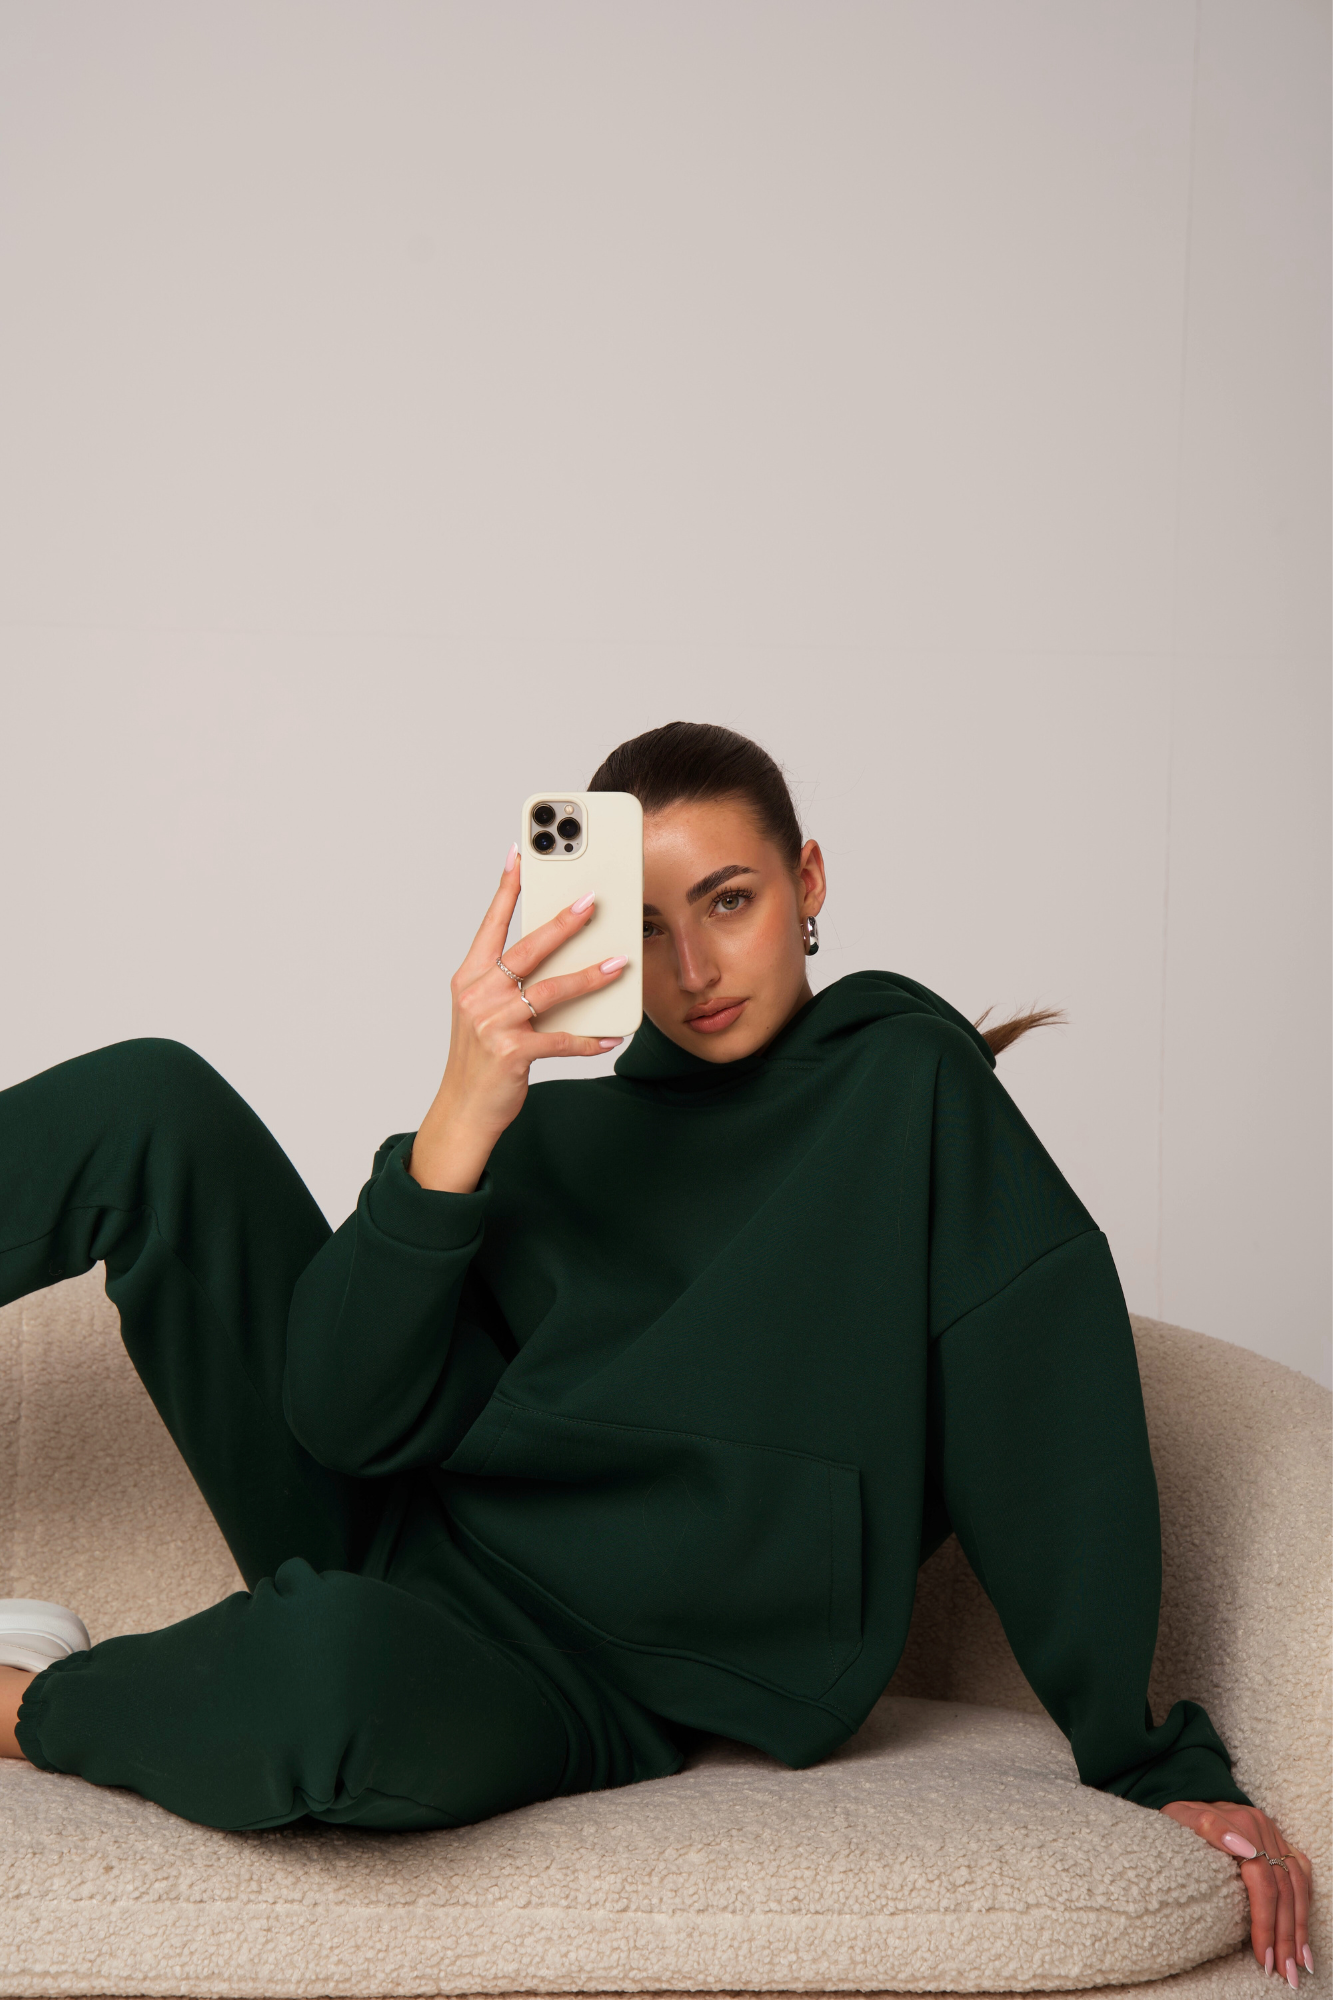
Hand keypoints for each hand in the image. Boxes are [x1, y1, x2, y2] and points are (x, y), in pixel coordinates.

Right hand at [409, 844, 628, 1192]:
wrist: (462, 1111)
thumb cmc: (480, 1059)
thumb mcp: (486, 1013)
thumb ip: (514, 984)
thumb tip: (564, 960)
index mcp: (470, 977)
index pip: (491, 923)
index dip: (507, 887)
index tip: (521, 854)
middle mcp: (477, 995)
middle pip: (527, 949)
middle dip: (563, 922)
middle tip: (592, 900)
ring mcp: (492, 1024)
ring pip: (549, 991)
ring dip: (588, 978)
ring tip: (618, 965)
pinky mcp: (510, 1053)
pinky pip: (560, 1041)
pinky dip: (588, 1040)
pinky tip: (611, 1036)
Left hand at [1161, 1800, 1312, 1984]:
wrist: (1186, 1788)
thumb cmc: (1180, 1810)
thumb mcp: (1182, 1817)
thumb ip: (1211, 1830)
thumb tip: (1245, 1850)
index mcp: (1243, 1825)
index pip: (1263, 1883)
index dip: (1265, 1922)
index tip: (1262, 1956)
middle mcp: (1263, 1829)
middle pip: (1283, 1890)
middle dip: (1286, 1935)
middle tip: (1285, 1971)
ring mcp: (1273, 1834)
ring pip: (1297, 1885)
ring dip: (1300, 1926)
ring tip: (1299, 1961)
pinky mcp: (1277, 1840)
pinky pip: (1299, 1871)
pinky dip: (1304, 1901)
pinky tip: (1303, 1927)